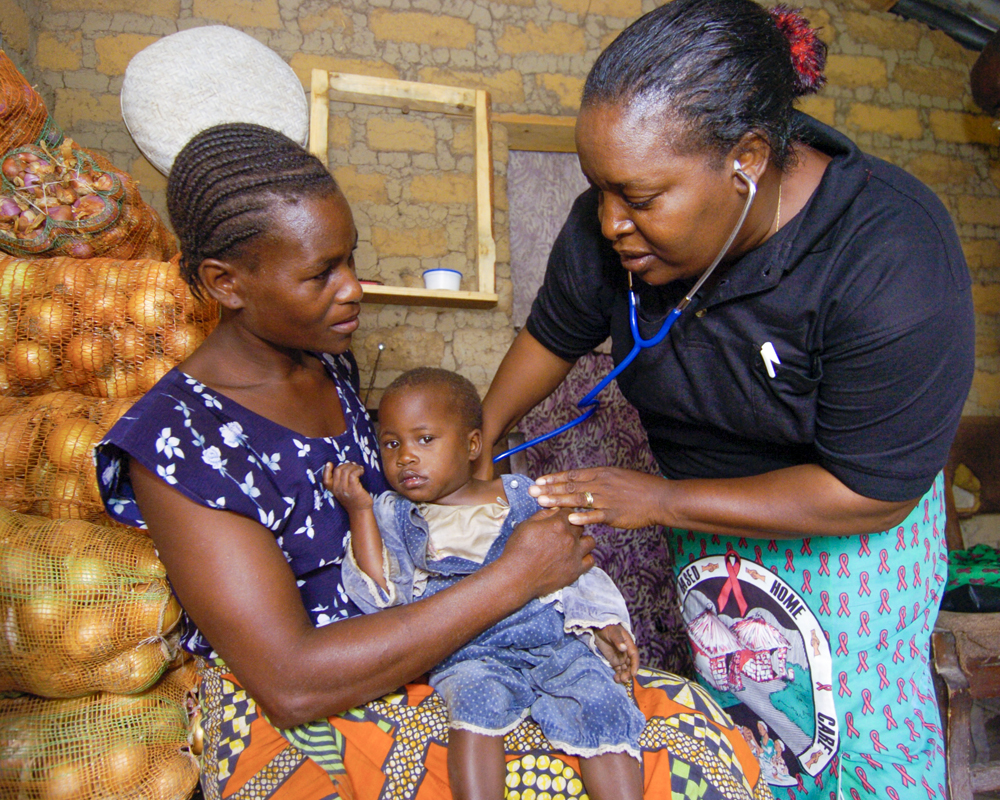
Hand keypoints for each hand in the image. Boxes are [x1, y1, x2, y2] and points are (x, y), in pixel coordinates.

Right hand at [324, 462, 372, 512]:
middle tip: (354, 465)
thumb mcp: (344, 492)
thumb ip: (341, 482)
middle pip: (337, 471)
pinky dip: (358, 470)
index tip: (329, 463)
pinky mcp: (353, 488)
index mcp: (333, 490)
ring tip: (359, 468)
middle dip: (346, 465)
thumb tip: (347, 465)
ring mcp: (345, 489)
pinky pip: (353, 474)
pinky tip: (362, 471)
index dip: (326, 470)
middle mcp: (337, 489)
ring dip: (353, 467)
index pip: (325, 480)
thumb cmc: (354, 500)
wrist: (360, 511)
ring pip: (346, 471)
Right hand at [500, 507, 594, 598]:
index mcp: (558, 524)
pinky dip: (585, 557)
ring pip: (590, 541)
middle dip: (573, 527)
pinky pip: (590, 560)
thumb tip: (554, 510)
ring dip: (583, 541)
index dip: (564, 514)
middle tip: (564, 533)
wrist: (517, 576)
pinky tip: (577, 558)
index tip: (560, 519)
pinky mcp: (576, 570)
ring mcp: (575, 554)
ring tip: (573, 544)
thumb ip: (543, 515)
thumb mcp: (526, 525)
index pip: (569, 512)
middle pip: (580, 526)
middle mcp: (570, 537)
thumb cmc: (518, 550)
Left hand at [528, 467, 669, 528]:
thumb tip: (581, 484)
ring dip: (558, 501)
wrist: (660, 498)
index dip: (554, 478)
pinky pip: (595, 516)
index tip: (539, 480)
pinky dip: (582, 517)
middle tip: (531, 491)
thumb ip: (598, 481)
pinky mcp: (614, 514)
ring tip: (541, 502)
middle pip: (570, 486)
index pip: (572, 475)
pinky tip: (569, 519)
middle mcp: (601, 484)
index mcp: (601, 474)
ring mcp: (607, 499)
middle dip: (549, 489)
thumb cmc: (640, 488)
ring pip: (578, 500)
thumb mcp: (617, 477)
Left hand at [594, 624, 638, 683]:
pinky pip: (618, 670)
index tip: (634, 673)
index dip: (635, 665)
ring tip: (619, 680)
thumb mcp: (613, 632)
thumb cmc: (608, 628)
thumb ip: (618, 640)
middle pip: (630, 665)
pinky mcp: (614, 661)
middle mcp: (626, 653)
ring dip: (624, 675)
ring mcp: (620, 658)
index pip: (634, 656)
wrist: (599, 629)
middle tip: (624, 679)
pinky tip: (616, 679)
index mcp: (629, 645)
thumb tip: (624, 648)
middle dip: (628, 672)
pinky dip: (618, 675)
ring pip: (625, 669)